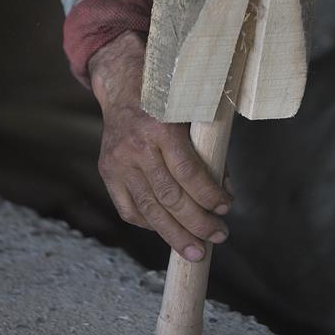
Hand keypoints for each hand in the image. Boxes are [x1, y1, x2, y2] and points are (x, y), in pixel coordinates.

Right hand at [89, 31, 233, 261]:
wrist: (123, 83)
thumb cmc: (168, 98)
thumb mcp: (193, 113)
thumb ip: (208, 151)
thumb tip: (224, 193)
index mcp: (161, 127)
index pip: (189, 173)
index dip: (210, 196)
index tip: (226, 208)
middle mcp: (136, 146)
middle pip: (170, 197)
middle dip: (197, 223)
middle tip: (219, 237)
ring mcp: (118, 161)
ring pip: (150, 209)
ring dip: (176, 235)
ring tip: (196, 250)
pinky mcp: (107, 171)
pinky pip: (129, 209)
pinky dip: (150, 224)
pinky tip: (168, 231)